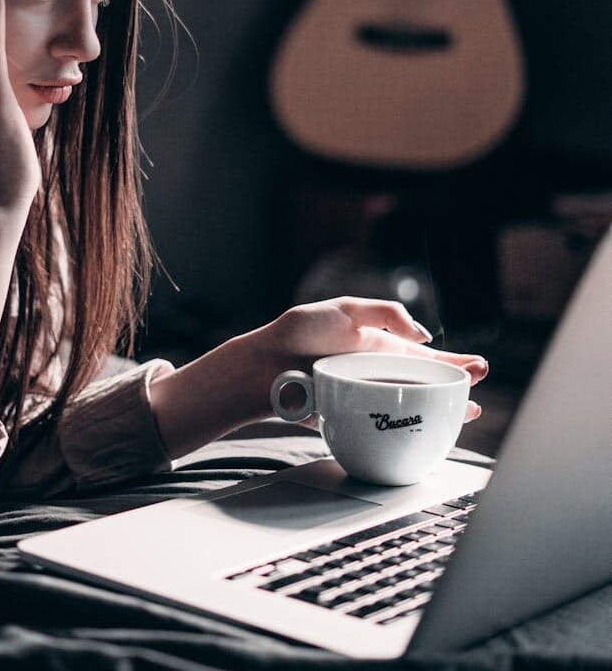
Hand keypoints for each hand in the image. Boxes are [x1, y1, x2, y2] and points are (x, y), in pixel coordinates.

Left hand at [248, 297, 486, 424]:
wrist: (263, 365)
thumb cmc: (299, 332)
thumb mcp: (347, 309)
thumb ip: (386, 314)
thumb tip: (423, 336)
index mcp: (377, 347)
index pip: (422, 356)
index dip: (452, 362)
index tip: (478, 367)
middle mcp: (375, 374)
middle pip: (423, 384)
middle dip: (454, 387)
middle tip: (479, 389)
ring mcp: (365, 397)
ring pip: (410, 408)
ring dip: (439, 412)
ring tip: (466, 413)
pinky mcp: (351, 418)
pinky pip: (385, 428)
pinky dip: (407, 432)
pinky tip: (426, 435)